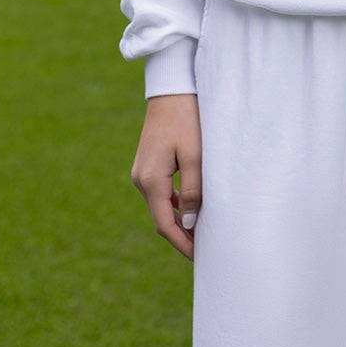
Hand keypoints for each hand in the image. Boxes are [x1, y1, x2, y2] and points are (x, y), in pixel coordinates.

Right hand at [131, 94, 202, 260]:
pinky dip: (174, 203)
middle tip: (205, 248)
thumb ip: (193, 191)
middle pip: (161, 218)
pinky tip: (190, 206)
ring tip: (201, 230)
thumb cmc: (187, 119)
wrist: (171, 88)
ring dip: (179, 219)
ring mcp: (141, 171)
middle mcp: (140, 179)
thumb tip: (190, 222)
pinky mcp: (147, 164)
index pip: (165, 224)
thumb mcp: (195, 156)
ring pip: (160, 205)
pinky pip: (159, 191)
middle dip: (182, 234)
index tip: (200, 257)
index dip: (182, 244)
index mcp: (150, 181)